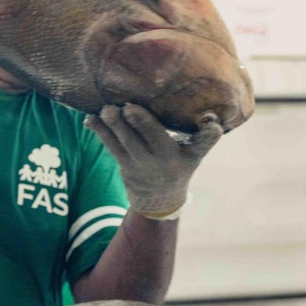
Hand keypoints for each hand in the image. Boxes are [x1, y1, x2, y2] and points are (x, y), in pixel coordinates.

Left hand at [85, 104, 222, 219]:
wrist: (160, 200)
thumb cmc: (181, 166)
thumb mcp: (197, 155)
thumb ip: (205, 138)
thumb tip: (215, 119)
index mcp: (175, 155)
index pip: (166, 138)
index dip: (151, 124)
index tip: (141, 110)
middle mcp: (155, 159)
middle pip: (141, 138)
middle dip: (132, 122)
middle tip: (123, 106)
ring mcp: (136, 162)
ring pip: (122, 142)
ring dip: (112, 125)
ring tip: (106, 110)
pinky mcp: (122, 163)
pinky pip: (109, 146)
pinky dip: (100, 132)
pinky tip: (90, 119)